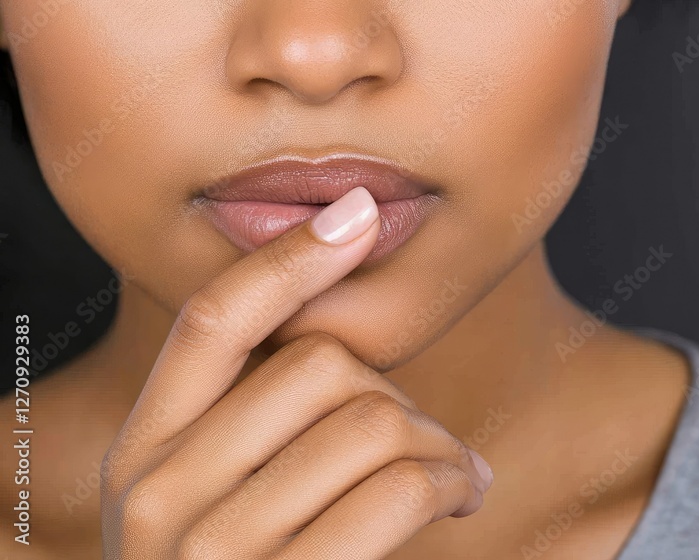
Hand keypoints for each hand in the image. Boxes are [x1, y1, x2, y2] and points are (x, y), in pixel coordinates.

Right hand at [100, 187, 492, 558]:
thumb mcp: (219, 504)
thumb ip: (255, 426)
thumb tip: (338, 329)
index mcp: (146, 454)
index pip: (214, 322)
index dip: (290, 258)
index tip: (358, 212)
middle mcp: (164, 495)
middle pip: (322, 367)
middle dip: (403, 396)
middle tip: (431, 443)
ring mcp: (218, 551)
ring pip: (374, 420)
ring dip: (442, 444)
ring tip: (456, 476)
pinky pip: (401, 486)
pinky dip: (454, 480)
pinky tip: (462, 498)